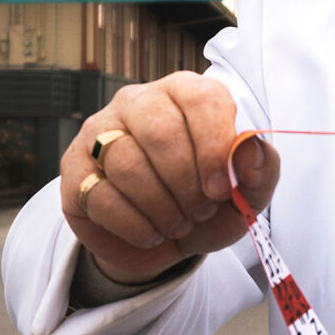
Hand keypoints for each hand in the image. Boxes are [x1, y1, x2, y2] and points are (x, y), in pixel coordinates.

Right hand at [59, 74, 279, 284]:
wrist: (163, 241)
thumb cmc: (207, 204)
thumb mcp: (246, 194)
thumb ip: (260, 168)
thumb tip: (250, 149)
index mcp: (185, 93)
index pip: (202, 99)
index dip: (215, 147)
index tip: (221, 189)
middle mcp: (138, 102)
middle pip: (160, 130)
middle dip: (186, 182)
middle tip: (200, 210)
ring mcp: (99, 132)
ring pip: (127, 163)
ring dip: (162, 207)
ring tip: (178, 224)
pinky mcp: (74, 169)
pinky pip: (100, 195)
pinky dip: (135, 225)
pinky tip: (151, 232)